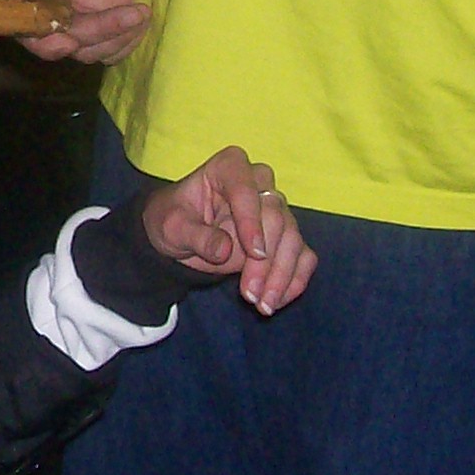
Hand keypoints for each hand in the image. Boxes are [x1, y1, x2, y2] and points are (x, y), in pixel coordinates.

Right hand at [10, 0, 146, 62]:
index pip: (24, 20)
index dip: (41, 38)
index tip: (70, 38)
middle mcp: (48, 4)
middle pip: (58, 42)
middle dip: (94, 36)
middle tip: (131, 15)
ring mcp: (75, 16)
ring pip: (86, 51)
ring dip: (114, 42)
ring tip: (141, 13)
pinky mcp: (102, 22)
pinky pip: (108, 48)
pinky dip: (125, 44)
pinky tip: (142, 20)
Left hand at [138, 147, 315, 314]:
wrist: (180, 233)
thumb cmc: (174, 219)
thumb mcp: (173, 227)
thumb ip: (196, 236)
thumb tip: (224, 250)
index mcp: (229, 168)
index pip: (246, 190)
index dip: (252, 222)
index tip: (254, 253)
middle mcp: (259, 183)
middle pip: (276, 218)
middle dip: (266, 261)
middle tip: (251, 294)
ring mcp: (276, 209)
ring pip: (293, 239)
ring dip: (282, 275)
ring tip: (263, 305)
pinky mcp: (285, 235)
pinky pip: (302, 255)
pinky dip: (294, 280)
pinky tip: (276, 301)